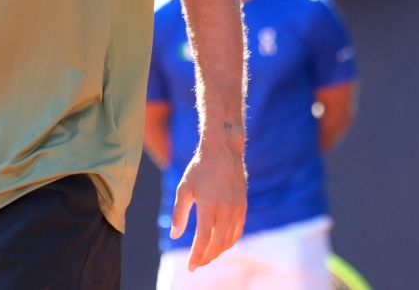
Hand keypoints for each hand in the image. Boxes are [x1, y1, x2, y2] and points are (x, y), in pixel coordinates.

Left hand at [169, 136, 247, 270]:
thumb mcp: (184, 188)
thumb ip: (179, 214)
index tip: (190, 267)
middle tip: (196, 264)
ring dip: (218, 252)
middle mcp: (226, 209)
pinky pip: (238, 231)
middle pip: (218, 244)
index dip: (197, 256)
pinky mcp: (243, 206)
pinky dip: (229, 242)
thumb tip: (175, 236)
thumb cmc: (199, 168)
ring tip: (206, 256)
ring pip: (230, 240)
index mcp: (210, 205)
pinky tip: (220, 244)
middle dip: (207, 257)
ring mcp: (238, 208)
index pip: (204, 240)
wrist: (223, 151)